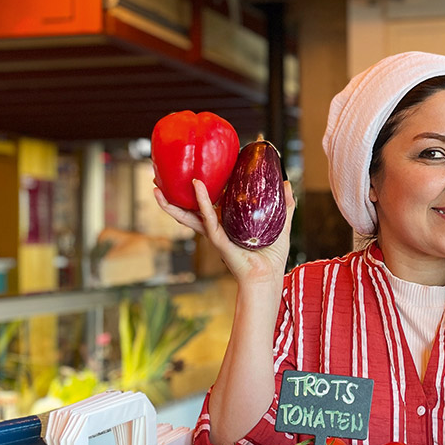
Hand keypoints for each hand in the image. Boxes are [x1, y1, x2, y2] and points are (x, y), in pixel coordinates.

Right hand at [153, 178, 295, 285]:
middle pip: (190, 207)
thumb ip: (284, 204)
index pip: (211, 200)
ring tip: (157, 187)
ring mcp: (214, 232)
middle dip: (174, 194)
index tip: (196, 167)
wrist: (268, 277)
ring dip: (172, 201)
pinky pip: (207, 217)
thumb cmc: (272, 256)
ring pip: (189, 213)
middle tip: (161, 178)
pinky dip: (202, 201)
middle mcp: (216, 225)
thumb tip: (287, 183)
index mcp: (227, 221)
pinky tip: (197, 187)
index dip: (203, 185)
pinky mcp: (217, 239)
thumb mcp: (281, 224)